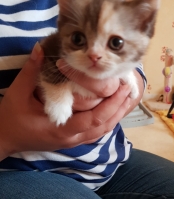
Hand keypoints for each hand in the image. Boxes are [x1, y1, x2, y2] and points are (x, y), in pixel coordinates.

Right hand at [0, 43, 130, 160]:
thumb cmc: (12, 118)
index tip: (122, 88)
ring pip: (101, 132)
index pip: (95, 119)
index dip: (112, 105)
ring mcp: (73, 142)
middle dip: (119, 109)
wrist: (5, 138)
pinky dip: (107, 122)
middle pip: (103, 126)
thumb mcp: (18, 93)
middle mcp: (71, 138)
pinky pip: (95, 134)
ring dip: (116, 116)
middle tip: (129, 91)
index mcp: (61, 129)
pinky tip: (113, 112)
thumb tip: (41, 49)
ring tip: (126, 100)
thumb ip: (32, 72)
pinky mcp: (72, 141)